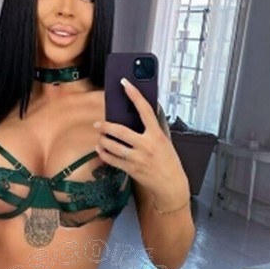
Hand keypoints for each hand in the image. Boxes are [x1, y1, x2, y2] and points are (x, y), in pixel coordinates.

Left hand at [94, 78, 189, 210]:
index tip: (125, 83)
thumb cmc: (169, 162)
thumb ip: (152, 130)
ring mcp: (137, 158)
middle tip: (98, 124)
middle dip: (105, 126)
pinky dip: (104, 153)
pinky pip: (111, 159)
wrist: (171, 185)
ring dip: (102, 140)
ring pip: (112, 145)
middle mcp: (146, 145)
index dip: (134, 94)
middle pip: (120, 130)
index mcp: (156, 135)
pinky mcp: (131, 169)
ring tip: (100, 137)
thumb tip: (140, 116)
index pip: (145, 109)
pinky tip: (101, 150)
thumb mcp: (165, 142)